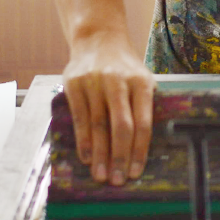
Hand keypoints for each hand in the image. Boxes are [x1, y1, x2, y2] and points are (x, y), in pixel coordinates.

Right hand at [62, 32, 155, 185]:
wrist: (98, 38)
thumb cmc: (125, 67)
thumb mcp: (143, 79)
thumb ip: (145, 107)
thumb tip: (143, 149)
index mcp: (141, 83)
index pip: (142, 123)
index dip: (138, 150)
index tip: (135, 173)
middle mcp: (118, 82)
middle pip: (120, 127)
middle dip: (119, 157)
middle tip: (117, 181)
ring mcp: (94, 82)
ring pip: (98, 125)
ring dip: (100, 154)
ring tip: (101, 175)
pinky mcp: (74, 84)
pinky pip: (80, 117)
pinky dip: (83, 140)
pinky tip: (87, 158)